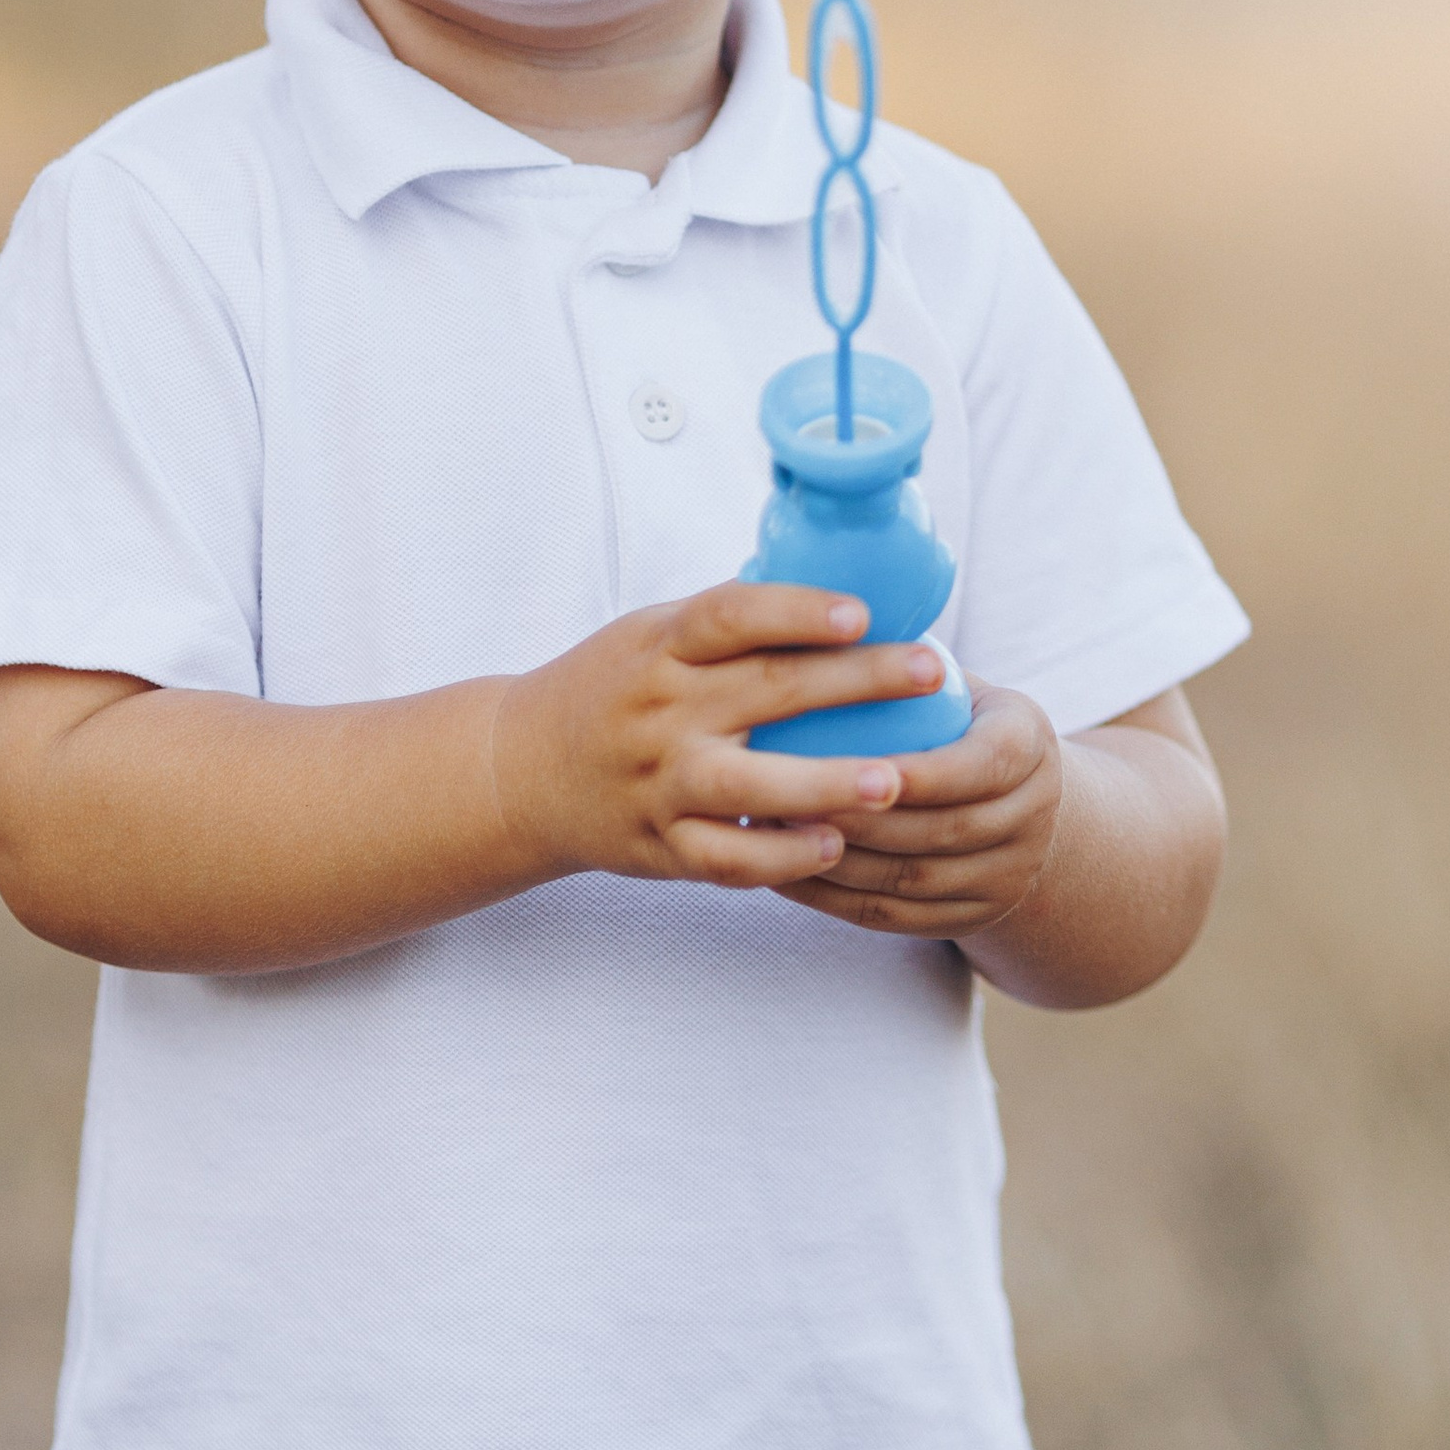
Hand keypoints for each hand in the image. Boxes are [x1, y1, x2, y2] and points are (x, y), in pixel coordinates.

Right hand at [488, 585, 950, 894]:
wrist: (520, 771)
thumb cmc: (612, 688)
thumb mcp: (650, 635)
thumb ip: (727, 623)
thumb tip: (837, 591)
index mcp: (662, 645)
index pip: (731, 615)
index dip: (796, 611)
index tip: (861, 611)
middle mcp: (662, 710)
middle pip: (766, 690)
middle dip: (857, 681)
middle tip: (930, 672)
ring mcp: (660, 782)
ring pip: (750, 786)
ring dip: (825, 784)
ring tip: (893, 782)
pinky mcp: (660, 845)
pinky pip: (728, 858)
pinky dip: (781, 857)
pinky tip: (836, 846)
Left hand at [775, 683, 1061, 938]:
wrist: (1034, 808)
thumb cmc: (962, 722)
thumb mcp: (963, 686)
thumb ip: (907, 661)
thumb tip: (811, 608)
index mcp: (1028, 749)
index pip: (980, 767)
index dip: (923, 773)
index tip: (859, 764)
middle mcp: (1029, 819)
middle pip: (941, 831)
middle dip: (861, 818)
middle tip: (784, 793)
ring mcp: (1004, 878)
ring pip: (911, 881)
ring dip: (836, 859)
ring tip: (769, 829)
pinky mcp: (971, 919)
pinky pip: (893, 918)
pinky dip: (833, 898)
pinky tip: (779, 868)